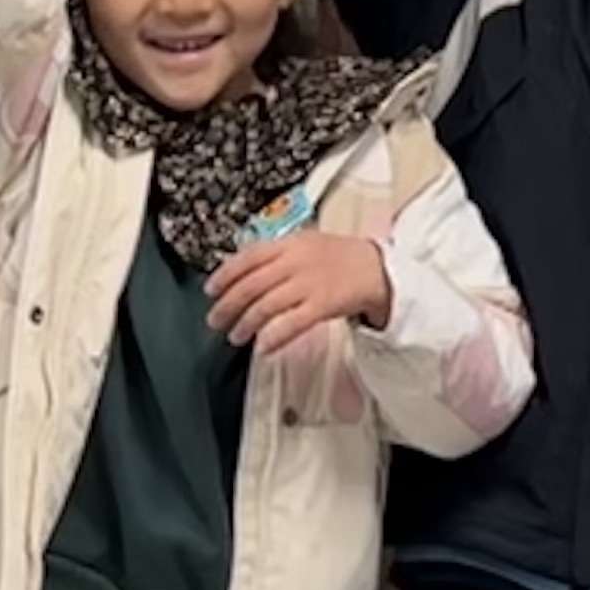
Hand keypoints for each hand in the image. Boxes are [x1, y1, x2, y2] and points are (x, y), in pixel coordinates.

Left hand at [209, 225, 396, 360]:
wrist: (378, 268)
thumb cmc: (341, 258)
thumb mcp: (307, 244)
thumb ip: (276, 256)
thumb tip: (242, 274)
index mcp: (290, 243)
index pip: (248, 256)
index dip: (225, 274)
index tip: (211, 290)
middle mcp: (296, 261)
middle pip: (252, 284)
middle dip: (228, 305)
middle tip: (215, 320)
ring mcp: (309, 282)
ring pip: (266, 305)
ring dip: (246, 324)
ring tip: (236, 336)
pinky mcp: (323, 304)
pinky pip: (291, 323)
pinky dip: (273, 336)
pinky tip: (263, 347)